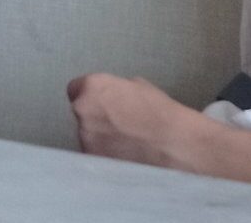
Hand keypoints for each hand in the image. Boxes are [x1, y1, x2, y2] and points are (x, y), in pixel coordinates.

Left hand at [67, 73, 207, 168]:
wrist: (174, 146)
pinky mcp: (94, 162)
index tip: (100, 101)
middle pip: (82, 113)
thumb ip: (116, 89)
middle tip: (117, 123)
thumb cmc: (161, 114)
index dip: (90, 95)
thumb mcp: (139, 86)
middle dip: (95, 117)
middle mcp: (84, 113)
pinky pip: (95, 156)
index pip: (76, 88)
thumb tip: (111, 96)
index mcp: (94, 88)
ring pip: (87, 136)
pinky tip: (125, 156)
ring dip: (100, 138)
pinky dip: (106, 156)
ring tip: (126, 142)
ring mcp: (86, 140)